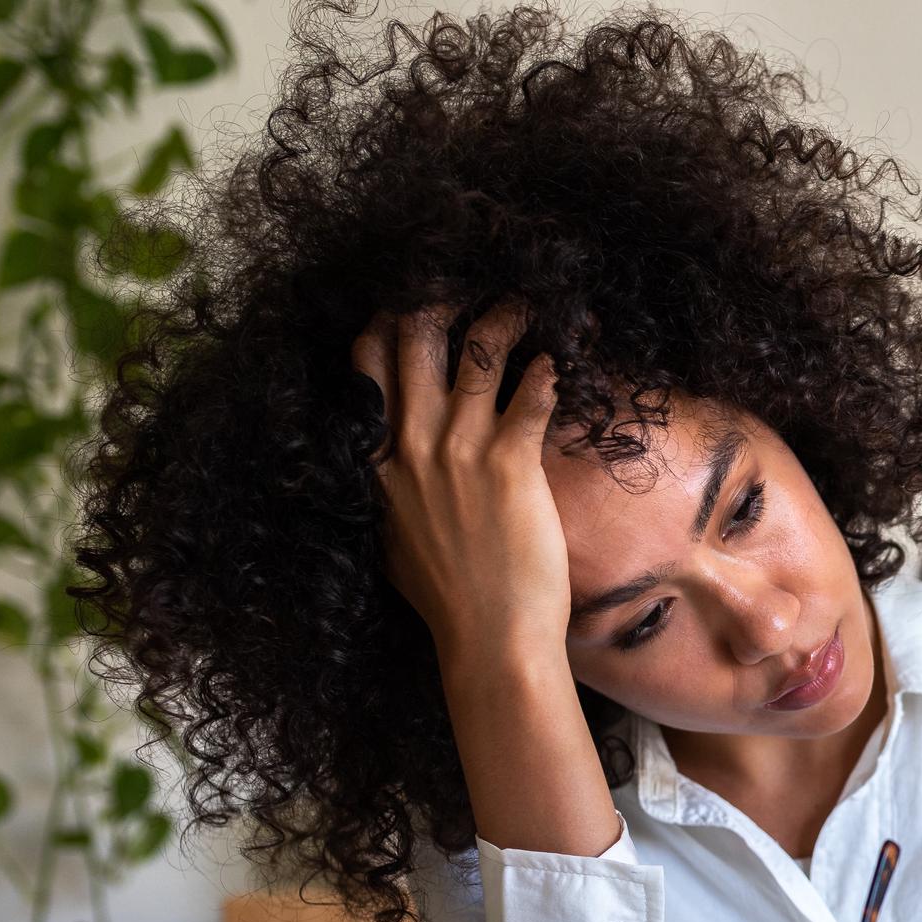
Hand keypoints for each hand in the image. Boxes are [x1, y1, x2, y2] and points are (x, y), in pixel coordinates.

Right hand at [349, 298, 569, 661]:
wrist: (488, 637)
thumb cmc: (446, 598)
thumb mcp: (392, 537)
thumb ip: (388, 492)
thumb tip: (389, 472)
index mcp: (377, 461)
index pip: (366, 366)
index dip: (385, 325)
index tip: (408, 303)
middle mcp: (412, 445)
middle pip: (413, 342)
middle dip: (439, 301)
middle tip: (465, 284)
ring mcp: (460, 452)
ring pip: (475, 355)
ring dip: (502, 321)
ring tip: (524, 305)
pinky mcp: (511, 464)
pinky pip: (529, 396)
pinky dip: (544, 371)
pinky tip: (556, 361)